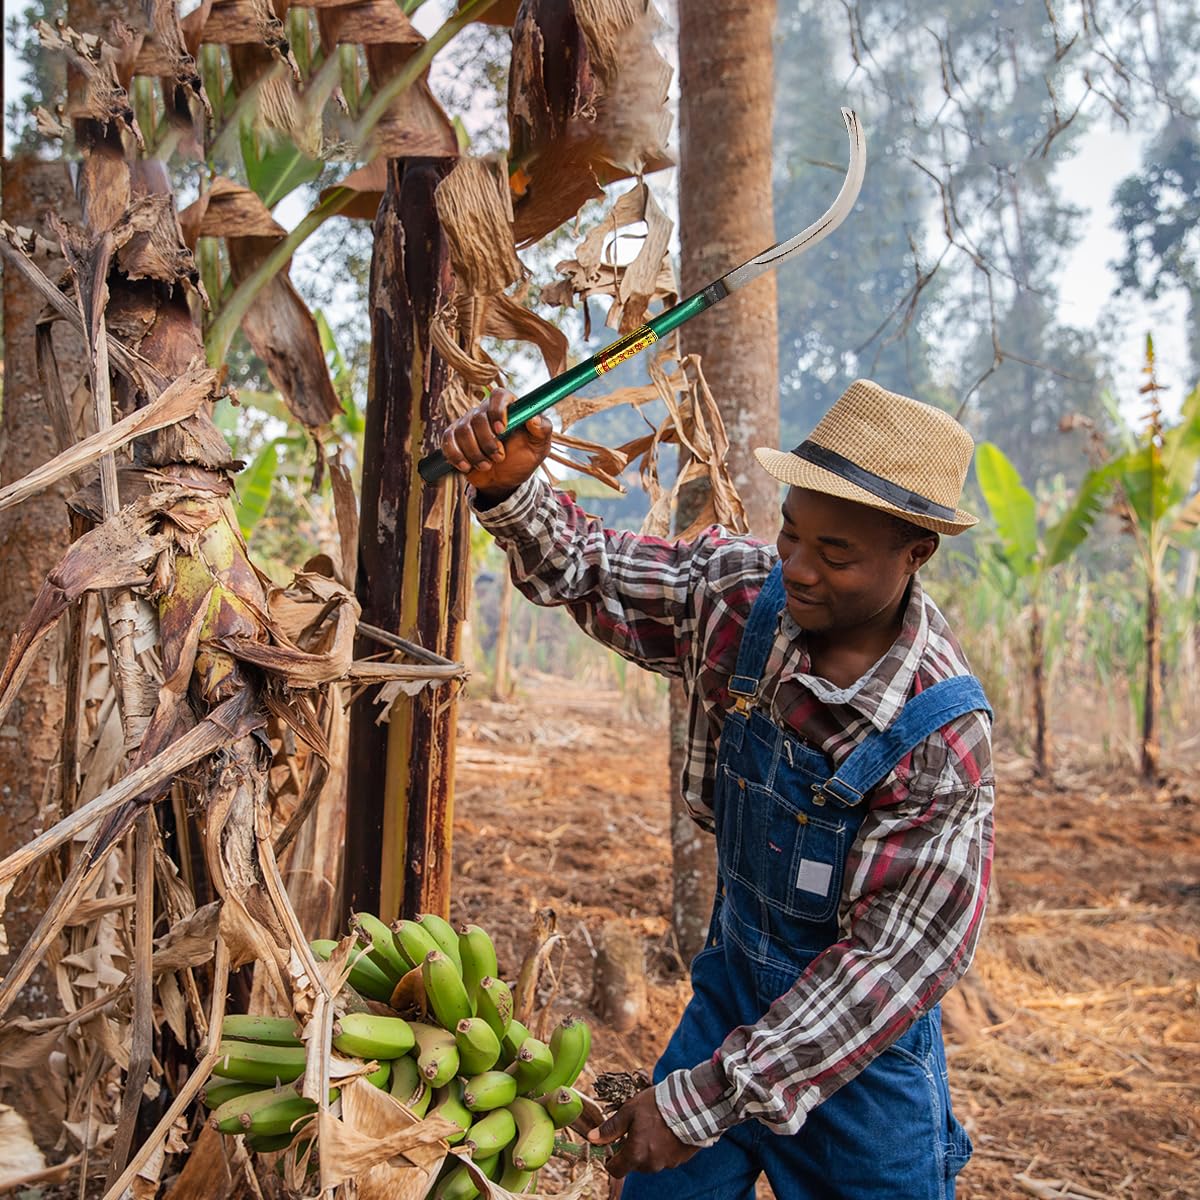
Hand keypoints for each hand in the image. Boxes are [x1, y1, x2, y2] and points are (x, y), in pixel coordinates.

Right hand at [440, 387, 552, 501]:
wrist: (505, 480)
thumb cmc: (523, 459)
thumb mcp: (539, 447)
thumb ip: (543, 430)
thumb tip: (533, 417)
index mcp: (508, 408)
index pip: (498, 395)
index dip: (497, 411)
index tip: (502, 430)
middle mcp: (485, 412)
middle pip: (478, 418)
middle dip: (488, 443)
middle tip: (499, 458)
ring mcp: (468, 424)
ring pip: (463, 432)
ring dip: (475, 454)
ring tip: (486, 465)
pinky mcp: (454, 437)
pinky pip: (448, 441)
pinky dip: (457, 456)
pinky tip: (467, 466)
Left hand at [587, 1087, 698, 1179]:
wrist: (692, 1104)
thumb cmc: (658, 1105)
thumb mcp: (629, 1111)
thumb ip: (610, 1128)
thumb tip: (592, 1137)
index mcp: (636, 1154)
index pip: (615, 1170)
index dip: (611, 1160)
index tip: (612, 1147)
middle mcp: (651, 1164)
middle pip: (633, 1164)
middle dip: (631, 1149)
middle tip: (636, 1128)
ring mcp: (667, 1163)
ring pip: (650, 1160)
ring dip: (648, 1148)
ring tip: (654, 1126)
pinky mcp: (680, 1160)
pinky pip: (665, 1157)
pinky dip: (663, 1147)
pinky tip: (666, 1130)